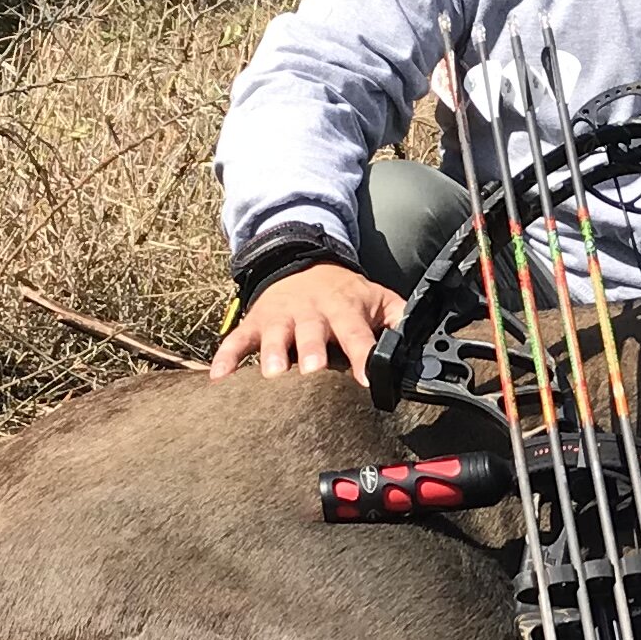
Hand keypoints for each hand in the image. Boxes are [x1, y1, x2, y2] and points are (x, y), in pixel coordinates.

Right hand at [209, 261, 402, 380]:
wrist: (303, 261)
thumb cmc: (345, 292)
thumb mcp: (378, 298)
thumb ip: (399, 321)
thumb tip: (421, 350)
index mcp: (344, 309)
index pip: (357, 334)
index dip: (362, 355)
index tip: (366, 378)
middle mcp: (311, 312)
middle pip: (311, 333)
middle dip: (311, 351)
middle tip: (312, 371)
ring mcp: (280, 317)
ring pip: (275, 336)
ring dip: (273, 353)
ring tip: (272, 373)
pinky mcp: (255, 323)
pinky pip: (238, 340)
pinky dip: (227, 357)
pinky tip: (219, 378)